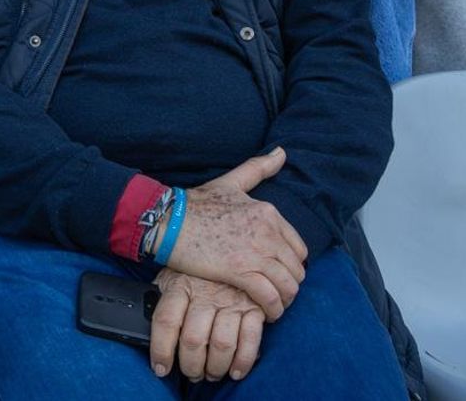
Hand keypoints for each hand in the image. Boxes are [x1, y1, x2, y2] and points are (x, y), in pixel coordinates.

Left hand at [149, 270, 264, 381]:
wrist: (232, 244)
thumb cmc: (196, 269)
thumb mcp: (173, 274)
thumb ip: (163, 295)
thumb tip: (144, 319)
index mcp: (180, 285)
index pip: (165, 321)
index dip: (161, 350)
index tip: (160, 368)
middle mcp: (205, 294)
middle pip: (193, 339)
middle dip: (191, 365)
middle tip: (192, 374)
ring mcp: (231, 300)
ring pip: (221, 344)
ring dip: (215, 367)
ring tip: (211, 374)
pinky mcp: (255, 307)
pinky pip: (250, 339)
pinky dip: (243, 361)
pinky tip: (235, 371)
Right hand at [166, 148, 307, 320]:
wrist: (166, 220)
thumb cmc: (195, 204)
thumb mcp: (230, 183)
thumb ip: (258, 168)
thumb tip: (282, 152)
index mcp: (268, 212)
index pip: (298, 247)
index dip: (293, 264)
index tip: (280, 273)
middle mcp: (268, 231)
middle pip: (296, 269)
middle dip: (290, 284)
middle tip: (277, 293)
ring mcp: (255, 252)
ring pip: (288, 285)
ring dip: (284, 300)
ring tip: (274, 307)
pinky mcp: (240, 271)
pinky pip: (270, 297)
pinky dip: (273, 309)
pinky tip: (266, 314)